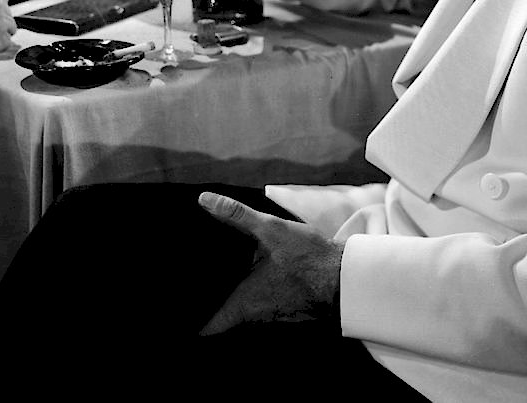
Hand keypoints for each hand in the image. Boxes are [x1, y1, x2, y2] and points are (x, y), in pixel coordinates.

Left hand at [197, 192, 344, 334]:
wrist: (348, 279)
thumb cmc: (308, 259)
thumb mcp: (270, 231)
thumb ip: (236, 215)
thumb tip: (204, 200)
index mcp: (244, 304)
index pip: (208, 327)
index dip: (191, 321)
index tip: (178, 312)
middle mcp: (255, 318)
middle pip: (223, 319)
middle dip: (208, 304)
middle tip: (190, 287)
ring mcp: (273, 318)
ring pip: (244, 313)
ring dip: (233, 298)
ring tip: (216, 278)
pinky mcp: (288, 312)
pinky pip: (262, 307)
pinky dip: (253, 295)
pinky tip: (251, 275)